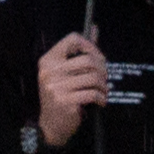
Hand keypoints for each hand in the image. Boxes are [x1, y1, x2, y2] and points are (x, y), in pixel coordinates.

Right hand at [34, 31, 107, 145]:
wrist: (51, 124)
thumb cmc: (61, 95)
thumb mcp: (65, 72)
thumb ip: (80, 51)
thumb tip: (94, 28)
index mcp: (48, 61)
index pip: (72, 39)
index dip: (90, 45)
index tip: (97, 57)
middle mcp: (50, 71)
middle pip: (88, 59)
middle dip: (103, 69)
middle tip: (104, 79)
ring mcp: (56, 86)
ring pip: (94, 77)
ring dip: (104, 86)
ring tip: (102, 92)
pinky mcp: (65, 101)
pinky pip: (93, 94)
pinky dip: (101, 98)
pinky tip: (99, 101)